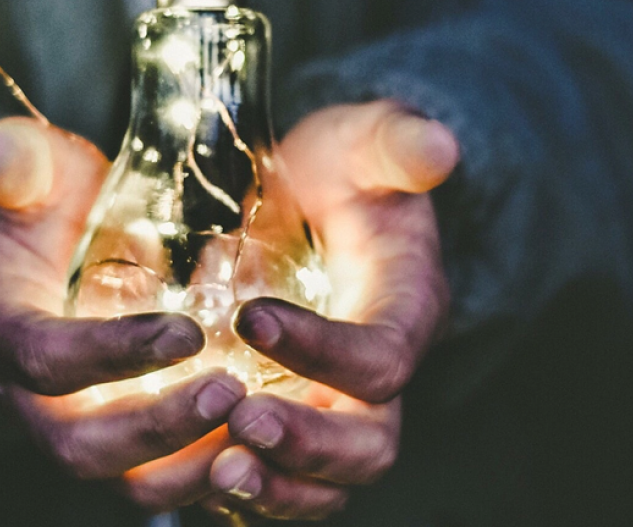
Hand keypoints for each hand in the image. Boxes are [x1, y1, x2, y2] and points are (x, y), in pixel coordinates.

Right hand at [0, 117, 246, 508]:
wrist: (47, 249)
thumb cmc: (44, 204)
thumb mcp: (30, 172)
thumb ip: (17, 162)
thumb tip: (0, 153)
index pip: (45, 359)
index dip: (111, 354)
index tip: (187, 332)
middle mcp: (28, 398)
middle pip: (80, 447)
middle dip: (157, 430)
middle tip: (231, 393)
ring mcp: (76, 427)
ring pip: (125, 481)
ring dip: (191, 467)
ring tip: (259, 428)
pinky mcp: (120, 442)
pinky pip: (161, 479)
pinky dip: (210, 473)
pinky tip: (266, 446)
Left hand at [203, 101, 458, 521]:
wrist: (314, 198)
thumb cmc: (340, 170)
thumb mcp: (364, 142)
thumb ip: (396, 143)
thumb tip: (438, 146)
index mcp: (405, 311)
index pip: (381, 358)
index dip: (324, 350)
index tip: (252, 317)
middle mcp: (376, 376)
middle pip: (368, 444)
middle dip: (308, 445)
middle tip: (241, 422)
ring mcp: (335, 407)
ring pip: (326, 483)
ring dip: (275, 488)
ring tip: (217, 471)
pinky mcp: (293, 420)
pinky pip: (281, 482)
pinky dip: (246, 492)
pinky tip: (194, 476)